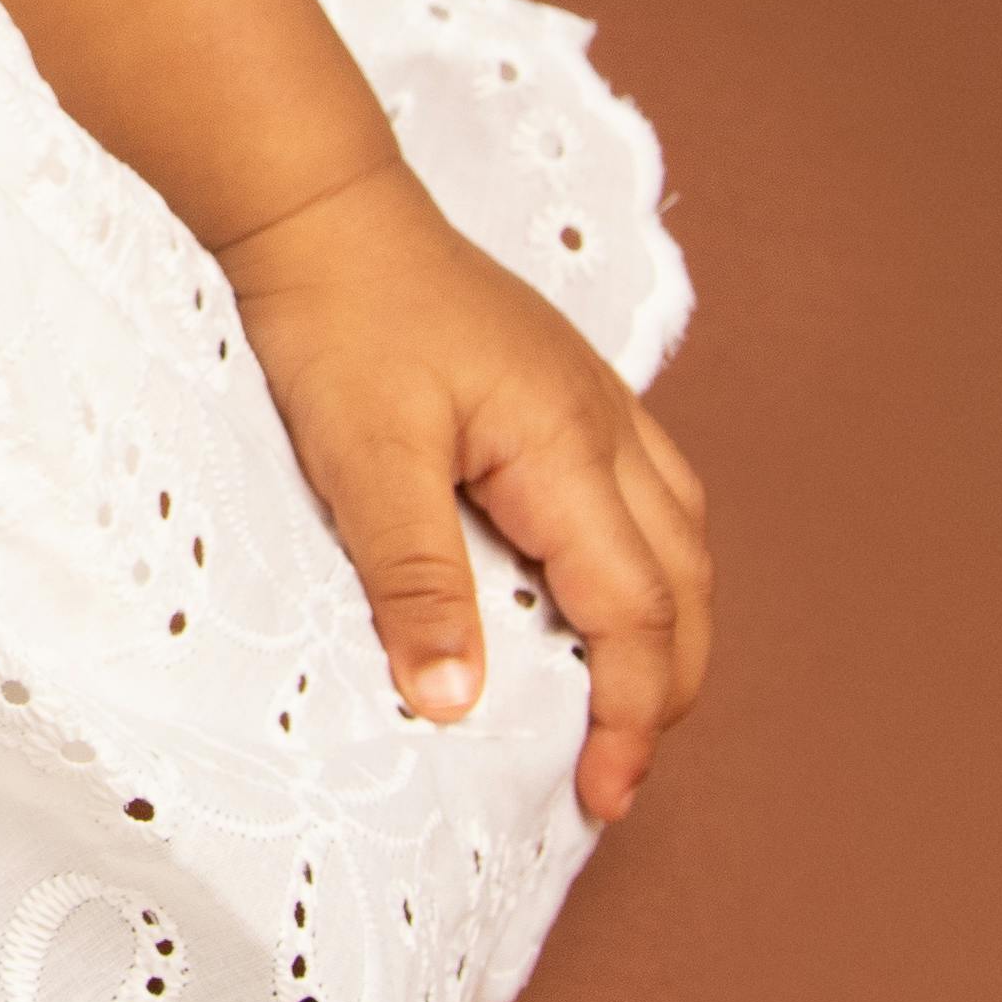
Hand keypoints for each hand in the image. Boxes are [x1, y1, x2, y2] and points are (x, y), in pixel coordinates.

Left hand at [212, 158, 712, 822]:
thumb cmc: (338, 318)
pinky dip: (647, 564)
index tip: (602, 795)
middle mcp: (606, 425)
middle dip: (668, 688)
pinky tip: (600, 589)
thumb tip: (458, 704)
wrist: (318, 206)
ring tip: (627, 700)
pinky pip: (647, 492)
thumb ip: (417, 584)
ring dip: (670, 627)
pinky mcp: (566, 387)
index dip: (633, 714)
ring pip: (679, 536)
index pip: (635, 613)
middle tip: (617, 772)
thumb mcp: (364, 462)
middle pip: (683, 584)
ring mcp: (596, 400)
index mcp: (567, 450)